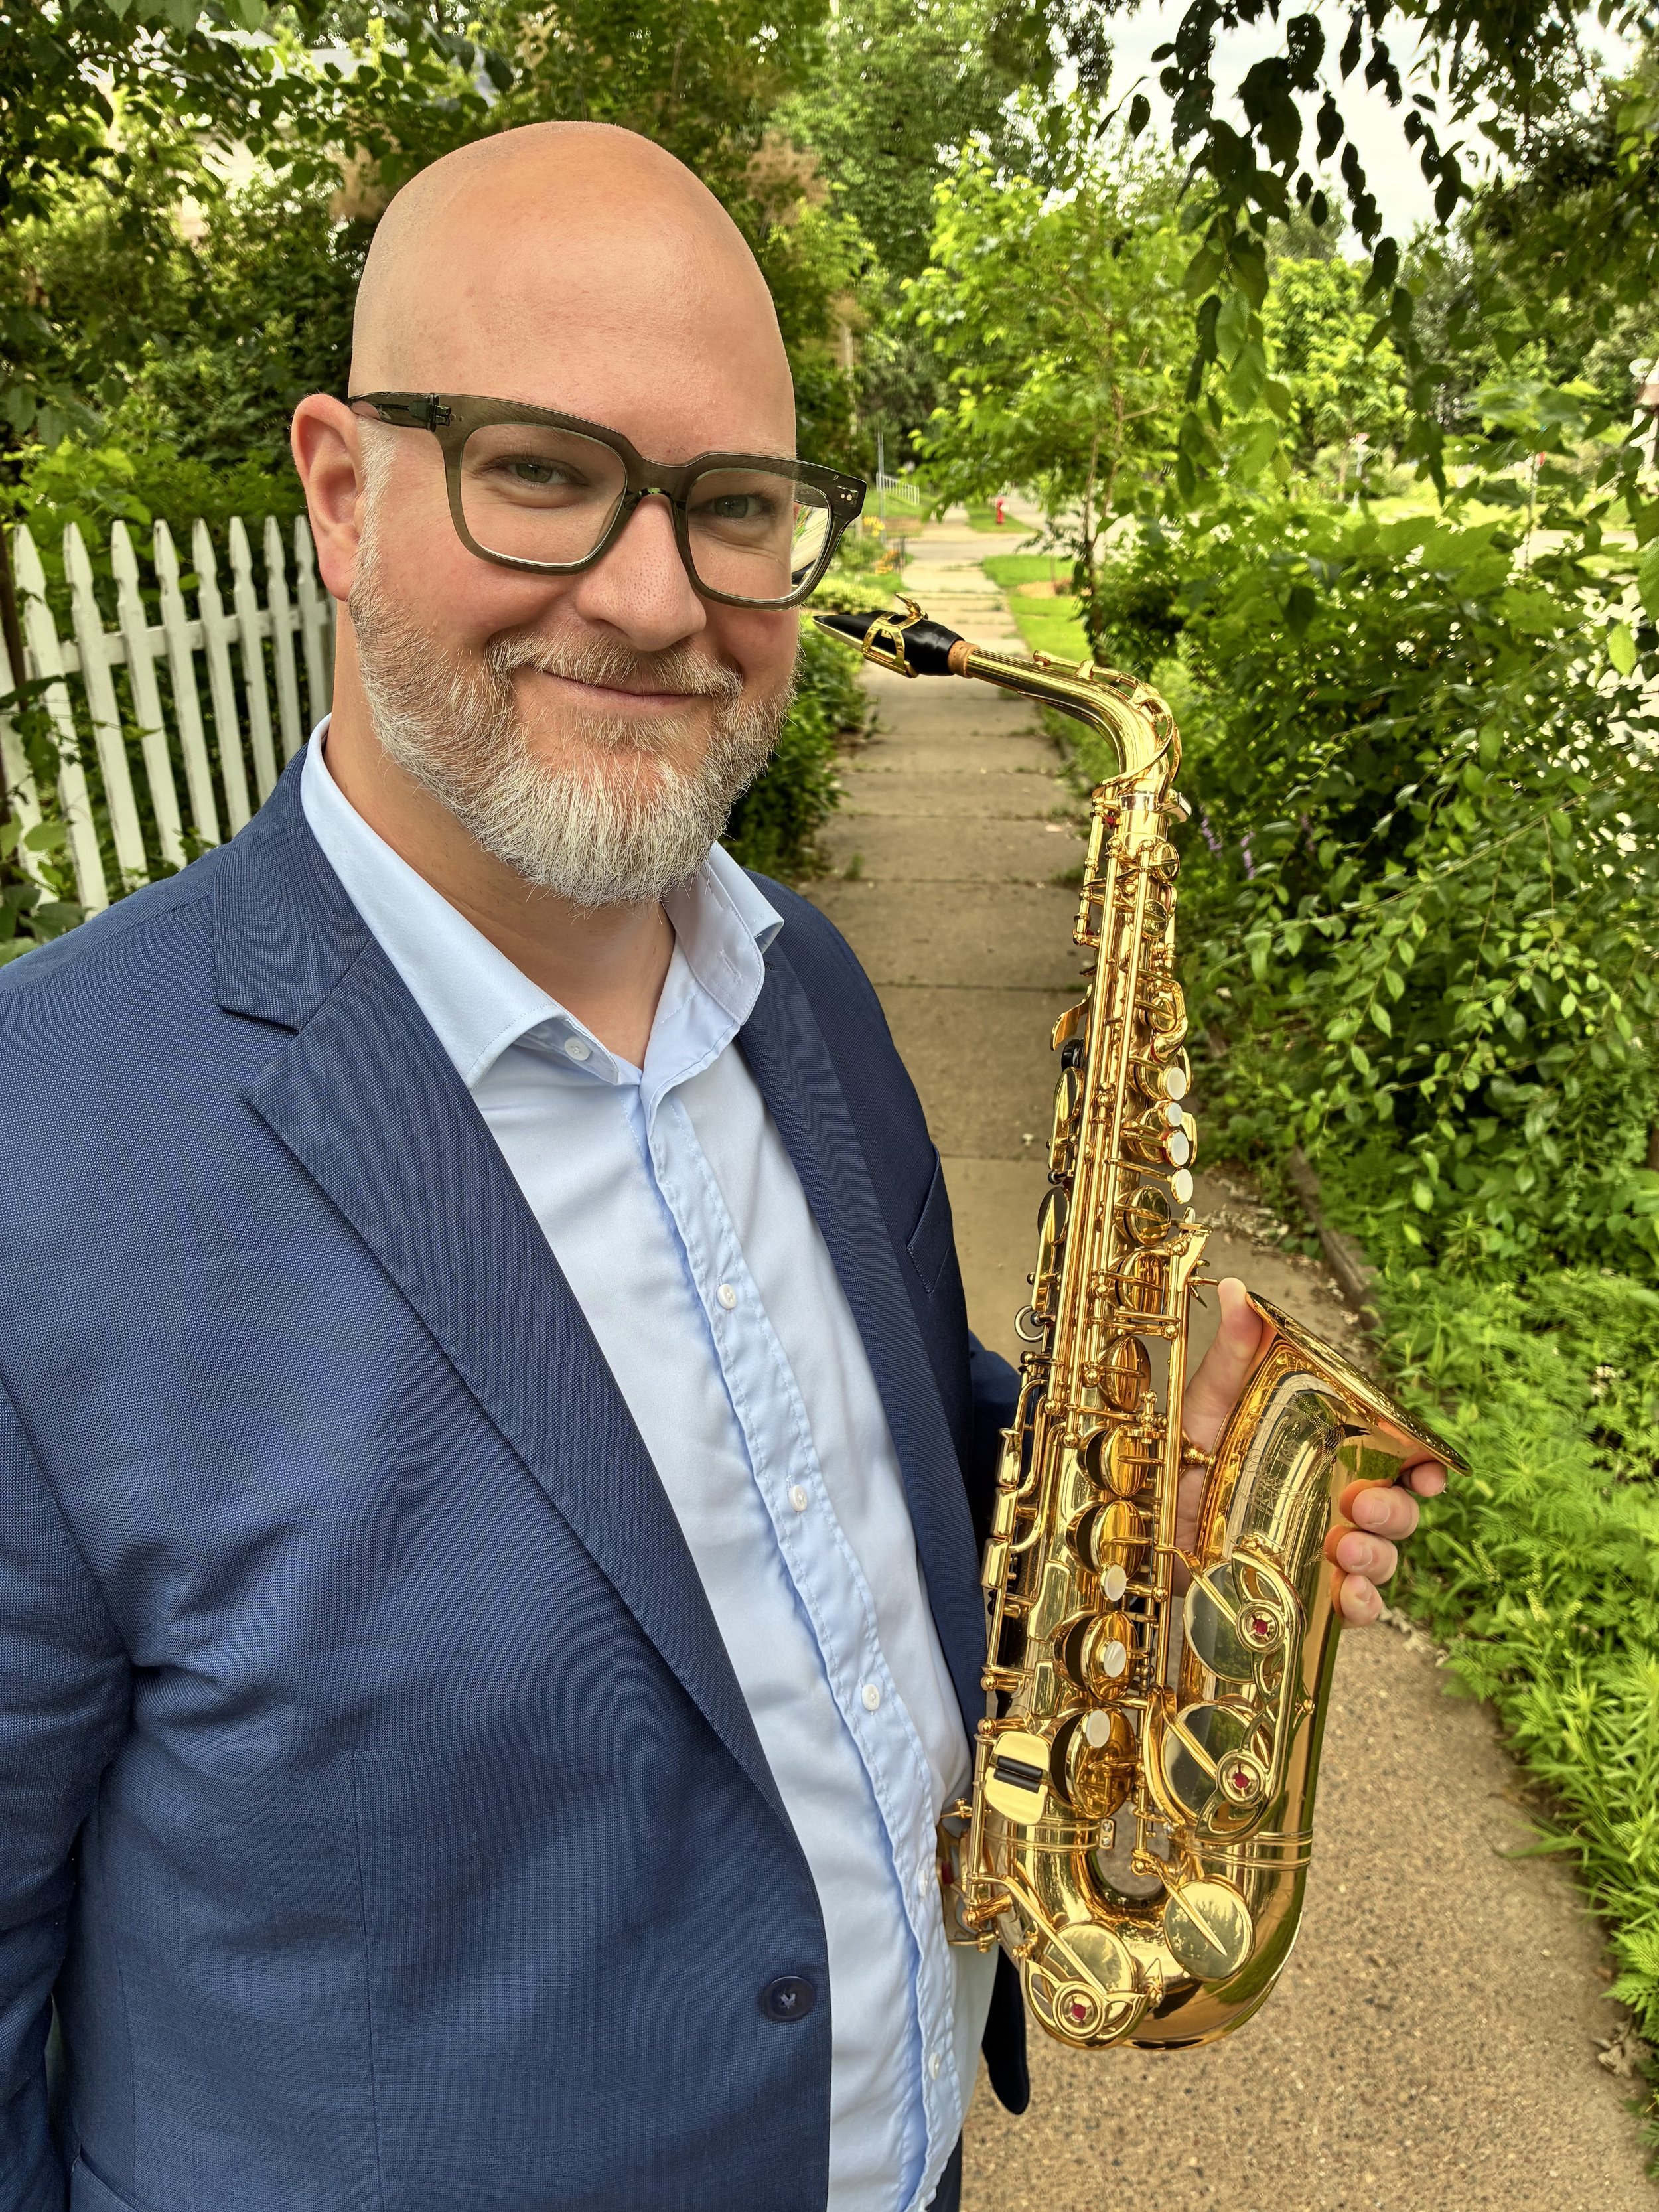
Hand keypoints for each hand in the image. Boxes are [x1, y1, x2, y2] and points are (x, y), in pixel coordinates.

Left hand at [1175, 1277, 1447, 1627]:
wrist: (1144, 1527)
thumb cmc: (1181, 1459)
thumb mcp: (1206, 1404)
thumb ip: (1233, 1353)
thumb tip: (1237, 1288)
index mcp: (1329, 1455)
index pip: (1399, 1460)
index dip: (1426, 1466)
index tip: (1428, 1472)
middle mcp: (1336, 1503)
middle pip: (1399, 1512)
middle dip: (1397, 1512)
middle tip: (1363, 1507)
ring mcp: (1323, 1551)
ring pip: (1383, 1559)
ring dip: (1379, 1557)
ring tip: (1348, 1550)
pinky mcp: (1303, 1593)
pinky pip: (1353, 1608)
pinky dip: (1361, 1606)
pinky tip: (1347, 1596)